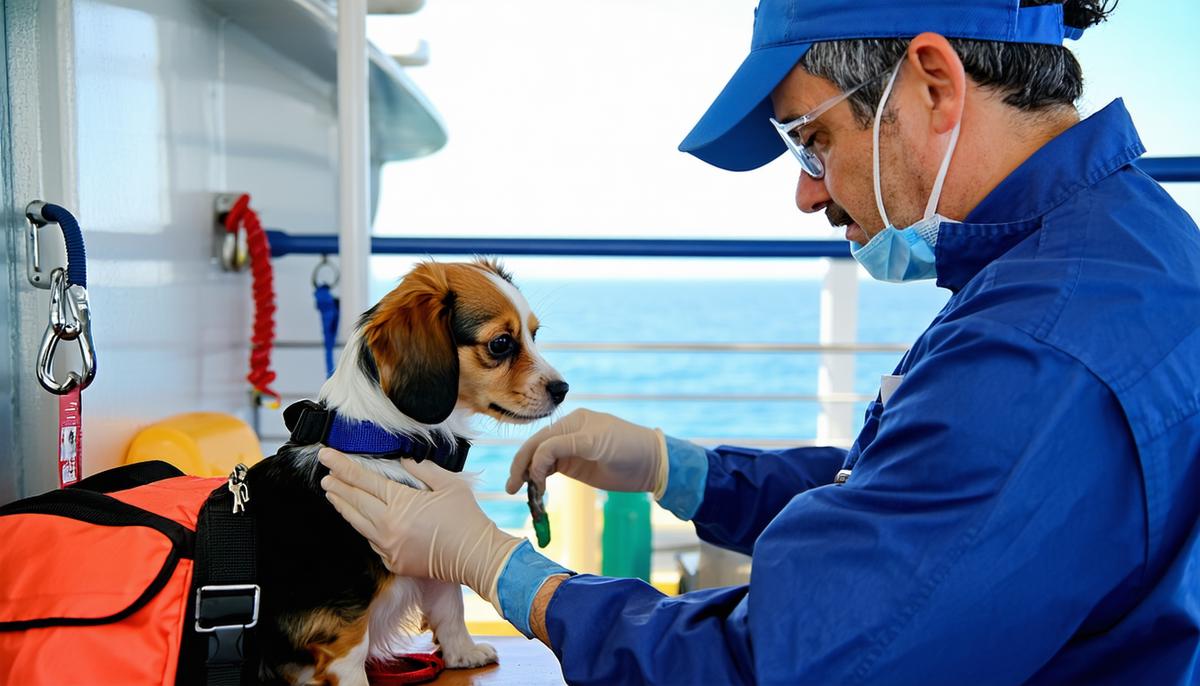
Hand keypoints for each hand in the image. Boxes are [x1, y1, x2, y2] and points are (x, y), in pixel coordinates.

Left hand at [318, 448, 520, 602]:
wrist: (475, 557)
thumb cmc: (466, 519)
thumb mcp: (449, 484)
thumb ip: (423, 469)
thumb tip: (405, 462)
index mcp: (401, 503)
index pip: (364, 480)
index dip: (343, 466)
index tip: (327, 455)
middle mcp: (388, 526)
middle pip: (355, 501)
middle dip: (337, 484)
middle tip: (324, 473)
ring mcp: (388, 546)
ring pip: (357, 522)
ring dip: (343, 506)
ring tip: (331, 494)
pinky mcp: (392, 562)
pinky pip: (371, 541)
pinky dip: (362, 526)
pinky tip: (358, 518)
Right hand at [505, 408, 666, 494]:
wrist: (650, 464)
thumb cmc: (627, 446)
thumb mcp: (595, 442)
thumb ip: (564, 446)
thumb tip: (537, 460)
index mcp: (571, 422)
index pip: (542, 439)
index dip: (531, 459)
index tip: (531, 480)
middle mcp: (567, 434)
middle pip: (536, 449)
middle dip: (521, 467)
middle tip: (511, 488)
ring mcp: (570, 451)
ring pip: (540, 461)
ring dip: (528, 474)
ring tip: (518, 492)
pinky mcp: (574, 466)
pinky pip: (549, 470)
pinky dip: (539, 479)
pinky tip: (534, 490)